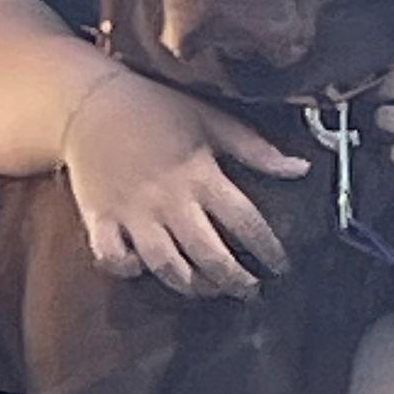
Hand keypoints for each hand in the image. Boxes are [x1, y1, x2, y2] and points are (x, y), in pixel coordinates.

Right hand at [61, 66, 308, 299]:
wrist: (92, 102)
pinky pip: (112, 257)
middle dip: (235, 280)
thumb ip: (255, 148)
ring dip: (191, 285)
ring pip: (165, 264)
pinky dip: (127, 269)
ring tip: (208, 289)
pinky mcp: (100, 218)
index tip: (280, 265)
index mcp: (200, 174)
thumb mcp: (211, 120)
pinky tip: (143, 268)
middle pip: (209, 254)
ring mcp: (132, 212)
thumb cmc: (156, 109)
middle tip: (250, 290)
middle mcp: (168, 199)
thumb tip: (301, 168)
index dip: (268, 248)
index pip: (245, 221)